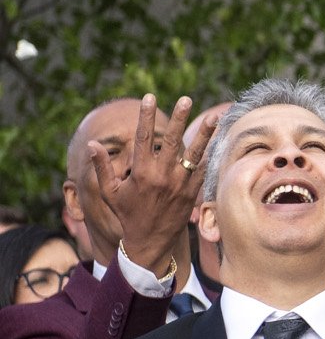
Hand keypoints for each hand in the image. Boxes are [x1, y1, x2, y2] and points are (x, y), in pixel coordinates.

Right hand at [91, 93, 215, 274]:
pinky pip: (202, 171)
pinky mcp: (192, 193)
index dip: (146, 116)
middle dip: (180, 118)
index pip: (144, 137)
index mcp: (141, 172)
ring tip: (213, 118)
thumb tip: (93, 145)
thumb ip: (102, 167)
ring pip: (194, 154)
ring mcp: (180, 184)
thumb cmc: (127, 214)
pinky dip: (209, 157)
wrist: (149, 240)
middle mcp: (162, 175)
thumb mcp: (110, 192)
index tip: (149, 97)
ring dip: (204, 135)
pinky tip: (217, 142)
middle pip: (172, 141)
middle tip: (186, 99)